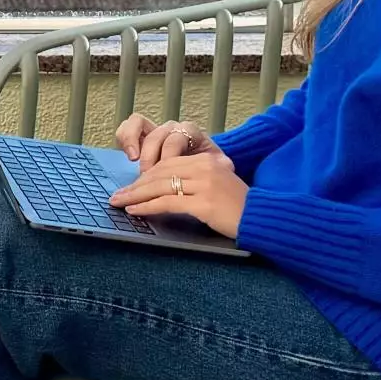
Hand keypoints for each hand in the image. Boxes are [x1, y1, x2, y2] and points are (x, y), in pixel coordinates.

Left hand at [109, 151, 248, 239]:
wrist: (263, 219)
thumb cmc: (238, 207)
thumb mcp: (216, 185)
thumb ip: (193, 182)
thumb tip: (161, 190)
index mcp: (206, 160)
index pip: (167, 164)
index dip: (145, 176)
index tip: (130, 186)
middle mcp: (204, 168)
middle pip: (160, 174)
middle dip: (135, 186)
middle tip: (117, 195)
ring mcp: (204, 184)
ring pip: (160, 187)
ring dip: (136, 196)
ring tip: (120, 202)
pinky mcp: (204, 203)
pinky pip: (168, 203)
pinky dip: (148, 207)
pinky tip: (135, 210)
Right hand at [113, 113, 224, 172]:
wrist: (203, 168)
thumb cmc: (209, 169)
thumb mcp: (218, 168)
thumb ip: (221, 166)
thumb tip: (225, 165)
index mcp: (191, 131)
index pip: (174, 140)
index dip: (166, 158)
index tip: (164, 175)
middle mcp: (172, 126)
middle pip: (155, 136)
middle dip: (149, 158)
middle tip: (147, 177)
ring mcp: (156, 128)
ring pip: (138, 124)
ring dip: (133, 144)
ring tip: (133, 162)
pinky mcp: (143, 134)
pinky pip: (128, 127)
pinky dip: (125, 139)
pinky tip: (128, 156)